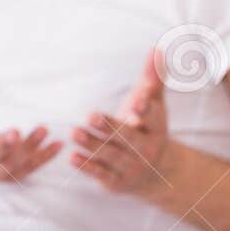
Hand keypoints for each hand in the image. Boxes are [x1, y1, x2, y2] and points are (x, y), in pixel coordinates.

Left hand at [70, 47, 171, 197]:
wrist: (158, 173)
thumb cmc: (149, 128)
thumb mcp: (154, 104)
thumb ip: (152, 78)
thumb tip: (156, 48)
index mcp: (157, 128)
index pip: (153, 117)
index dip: (146, 109)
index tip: (138, 101)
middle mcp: (146, 149)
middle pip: (128, 138)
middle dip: (110, 128)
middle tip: (90, 115)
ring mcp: (132, 167)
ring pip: (111, 156)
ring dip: (92, 145)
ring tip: (74, 132)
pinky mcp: (116, 182)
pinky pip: (101, 174)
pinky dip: (87, 166)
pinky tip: (71, 156)